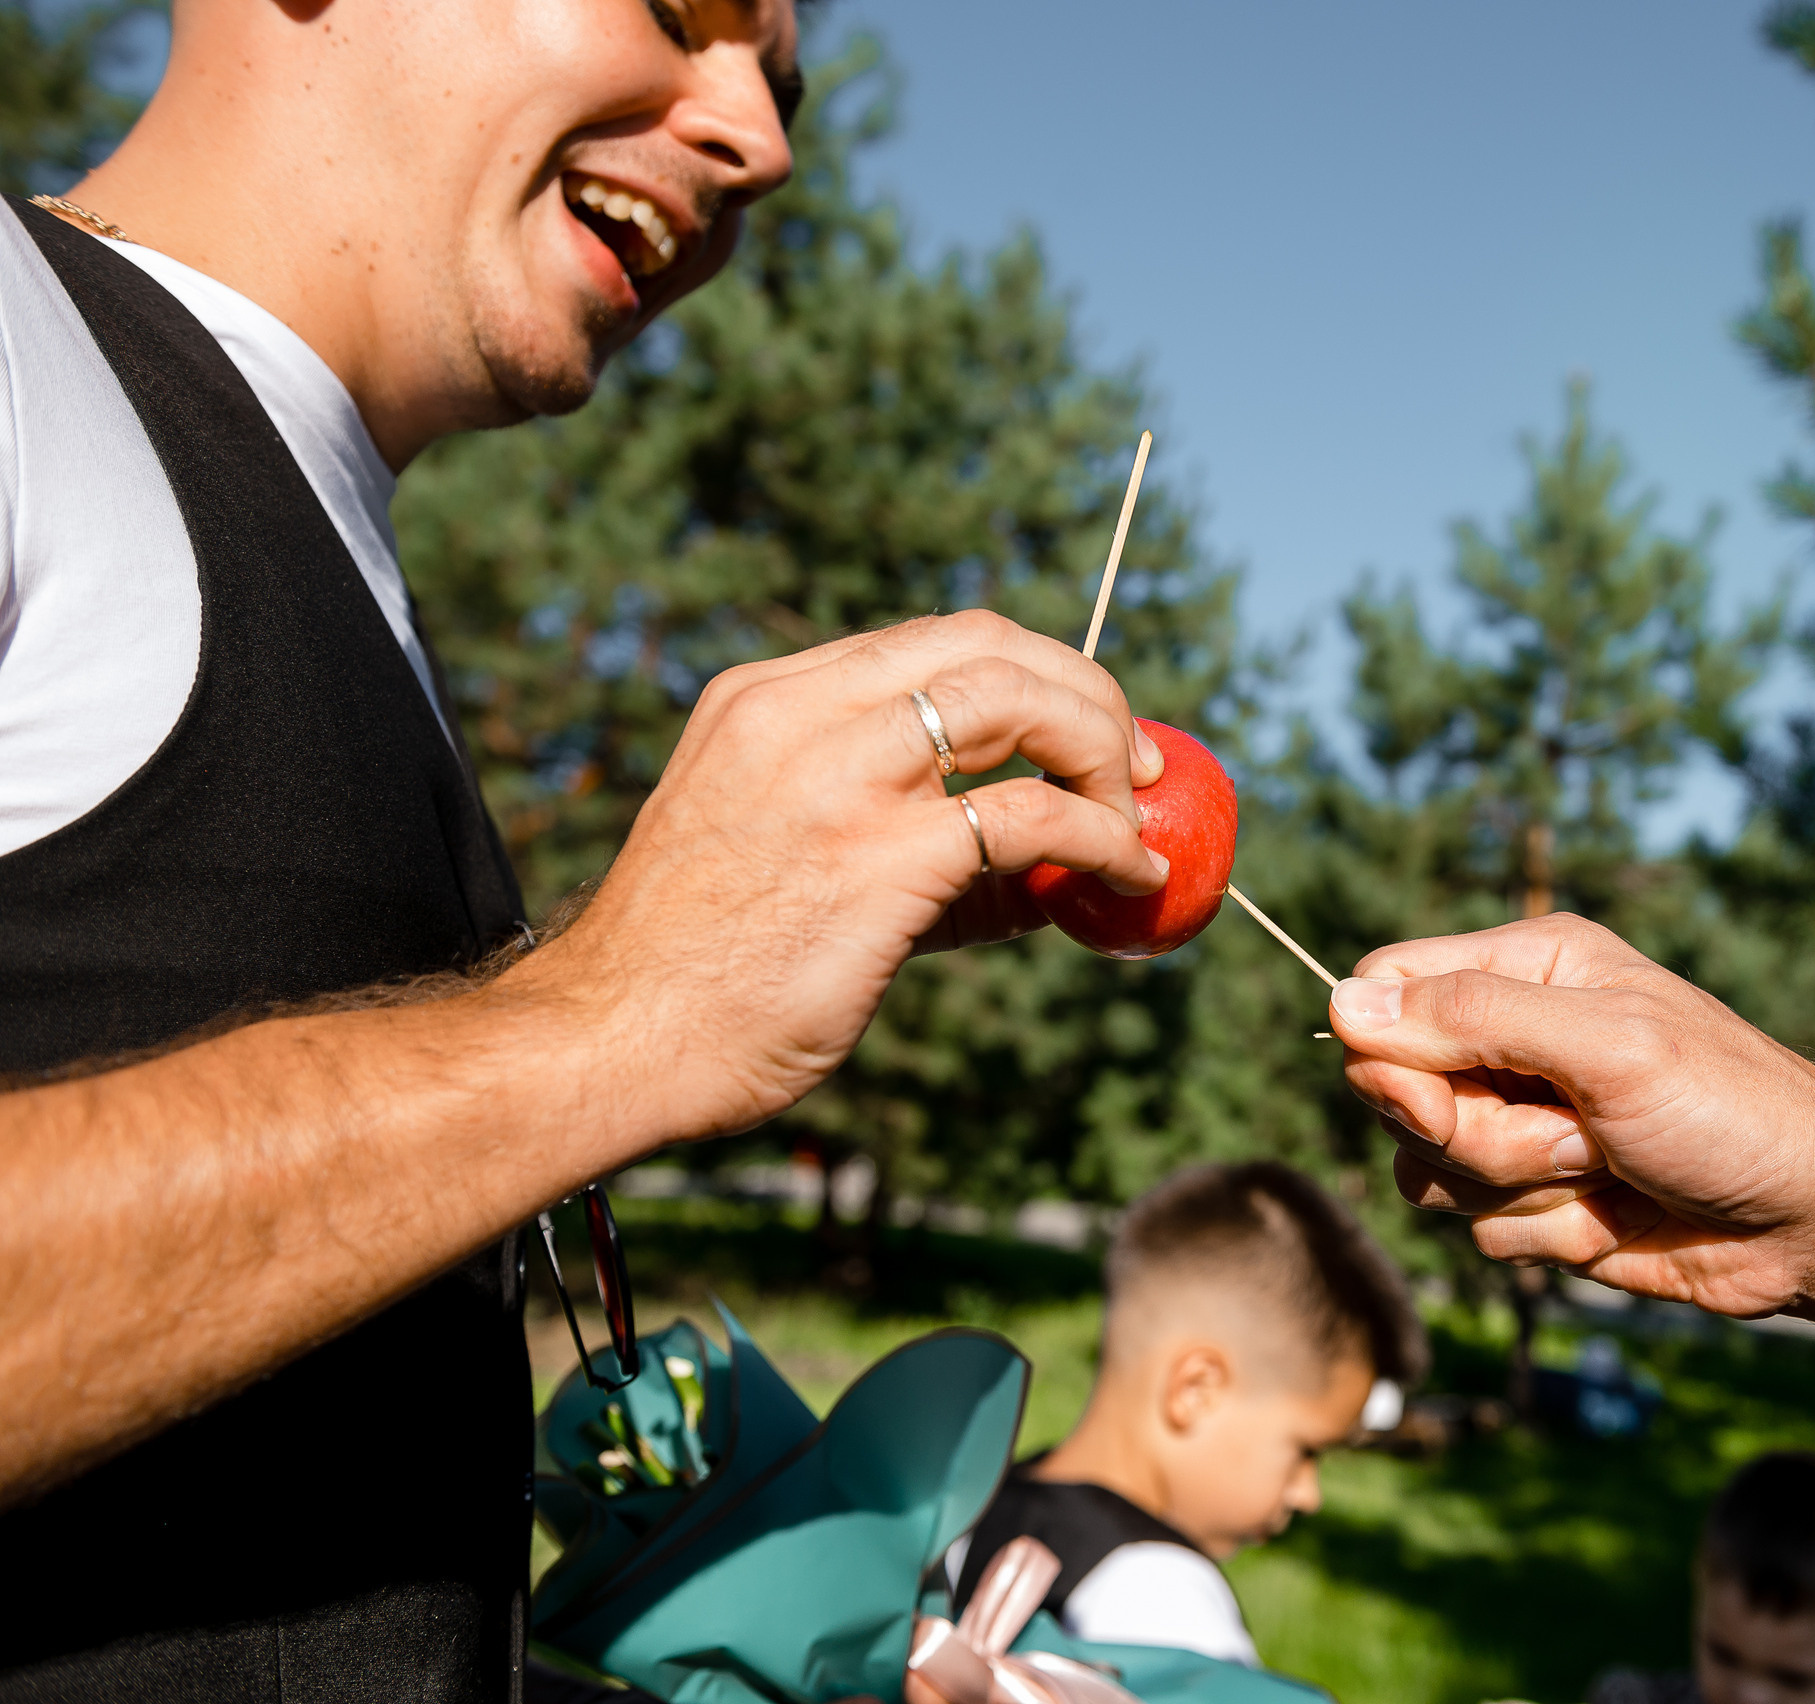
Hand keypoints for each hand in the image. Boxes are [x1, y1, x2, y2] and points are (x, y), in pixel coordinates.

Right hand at [509, 610, 1166, 1139]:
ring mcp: (839, 780)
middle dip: (1085, 690)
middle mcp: (802, 716)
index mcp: (768, 702)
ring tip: (1134, 812)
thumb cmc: (696, 975)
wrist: (613, 1043)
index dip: (1031, 673)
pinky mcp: (879, 859)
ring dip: (1101, 745)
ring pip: (1018, 699)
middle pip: (990, 646)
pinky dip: (1102, 837)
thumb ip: (894, 834)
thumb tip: (1038, 867)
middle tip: (1136, 759)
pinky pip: (1028, 817)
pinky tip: (1128, 875)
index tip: (1082, 726)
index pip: (933, 642)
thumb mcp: (775, 852)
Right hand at [1334, 913, 1814, 1314]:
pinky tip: (1618, 1218)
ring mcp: (1526, 1123)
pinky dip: (1549, 1235)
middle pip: (1397, 1094)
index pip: (1387, 989)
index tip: (1439, 1099)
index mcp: (1531, 969)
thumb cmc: (1734, 1114)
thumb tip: (1343, 1003)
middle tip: (1576, 1139)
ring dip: (1521, 1190)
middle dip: (1478, 1138)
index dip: (1389, 1056)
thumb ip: (1473, 1019)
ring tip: (1610, 1173)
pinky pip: (1482, 1231)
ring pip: (1432, 1172)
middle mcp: (1517, 1039)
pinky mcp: (1541, 1198)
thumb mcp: (1606, 1048)